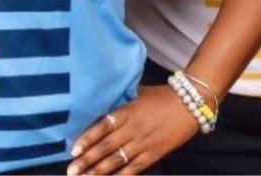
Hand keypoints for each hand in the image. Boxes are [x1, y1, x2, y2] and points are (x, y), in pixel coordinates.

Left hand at [68, 84, 197, 174]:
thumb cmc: (162, 95)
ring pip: (116, 161)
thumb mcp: (138, 93)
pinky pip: (133, 170)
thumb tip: (103, 103)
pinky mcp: (153, 155)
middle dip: (86, 160)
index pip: (102, 127)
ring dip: (98, 172)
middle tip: (71, 170)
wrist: (189, 105)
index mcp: (127, 111)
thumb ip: (121, 101)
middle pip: (105, 147)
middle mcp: (132, 129)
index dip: (87, 139)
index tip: (73, 150)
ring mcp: (143, 144)